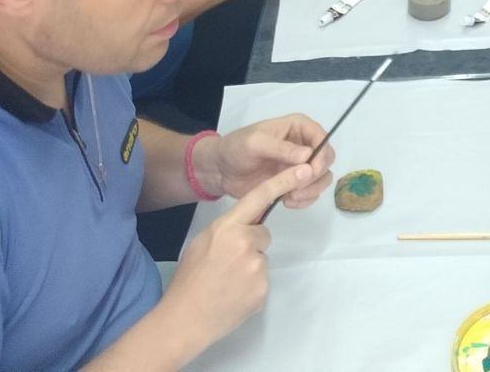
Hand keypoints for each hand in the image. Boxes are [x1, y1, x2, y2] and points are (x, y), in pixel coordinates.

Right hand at [158, 160, 319, 351]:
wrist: (185, 319)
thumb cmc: (189, 278)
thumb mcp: (203, 242)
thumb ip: (228, 228)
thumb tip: (245, 226)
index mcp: (228, 227)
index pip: (259, 198)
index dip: (283, 182)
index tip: (304, 169)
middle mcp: (246, 242)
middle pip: (263, 234)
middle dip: (251, 244)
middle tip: (227, 263)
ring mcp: (257, 266)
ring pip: (262, 258)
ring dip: (250, 267)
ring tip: (227, 282)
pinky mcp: (263, 288)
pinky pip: (262, 279)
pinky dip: (251, 286)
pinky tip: (233, 295)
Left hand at [193, 113, 335, 206]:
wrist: (220, 170)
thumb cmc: (236, 149)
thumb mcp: (255, 143)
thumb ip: (281, 148)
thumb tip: (307, 156)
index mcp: (298, 127)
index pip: (322, 138)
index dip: (322, 155)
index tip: (312, 172)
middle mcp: (304, 145)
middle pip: (326, 160)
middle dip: (316, 176)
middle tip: (297, 188)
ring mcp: (300, 166)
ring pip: (322, 178)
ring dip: (311, 191)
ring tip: (290, 198)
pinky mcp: (294, 184)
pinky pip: (310, 193)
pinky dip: (304, 200)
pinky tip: (287, 202)